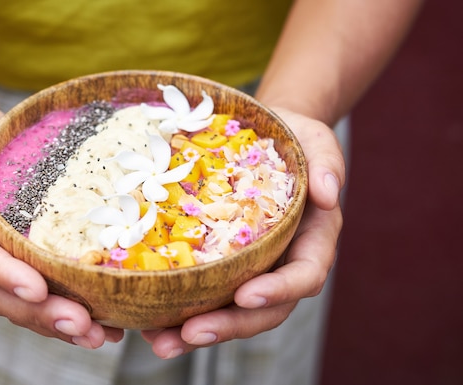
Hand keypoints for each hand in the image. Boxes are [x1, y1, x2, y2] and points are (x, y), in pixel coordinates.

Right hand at [0, 104, 124, 347]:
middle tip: (79, 324)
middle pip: (1, 294)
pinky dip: (68, 312)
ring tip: (97, 335)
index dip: (3, 274)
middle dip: (40, 312)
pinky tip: (105, 326)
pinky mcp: (24, 263)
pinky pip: (43, 295)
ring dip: (57, 323)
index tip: (36, 288)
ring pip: (23, 303)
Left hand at [141, 108, 344, 358]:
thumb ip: (327, 163)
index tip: (245, 296)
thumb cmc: (294, 138)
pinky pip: (205, 290)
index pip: (303, 275)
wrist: (267, 135)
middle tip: (189, 333)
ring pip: (229, 309)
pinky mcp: (223, 261)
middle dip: (228, 325)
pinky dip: (178, 308)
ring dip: (197, 330)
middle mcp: (282, 261)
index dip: (278, 291)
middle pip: (262, 308)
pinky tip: (147, 320)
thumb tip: (329, 194)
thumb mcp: (316, 141)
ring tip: (160, 342)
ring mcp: (251, 266)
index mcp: (311, 240)